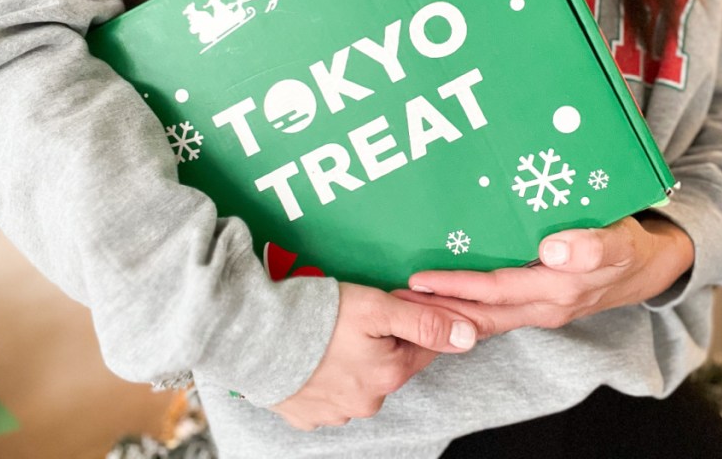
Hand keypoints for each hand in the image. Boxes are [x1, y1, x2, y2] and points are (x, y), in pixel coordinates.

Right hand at [270, 282, 477, 430]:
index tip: (395, 304)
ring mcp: (333, 414)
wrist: (252, 335)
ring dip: (352, 360)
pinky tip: (311, 355)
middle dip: (382, 342)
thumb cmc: (316, 316)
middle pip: (389, 366)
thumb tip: (469, 336)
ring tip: (328, 333)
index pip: (423, 348)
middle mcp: (366, 403)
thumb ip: (426, 321)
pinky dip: (323, 377)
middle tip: (355, 316)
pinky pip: (325, 396)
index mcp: (389, 375)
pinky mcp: (304, 416)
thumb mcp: (378, 307)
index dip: (414, 321)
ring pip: (357, 382)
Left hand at [396, 215, 694, 336]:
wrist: (650, 265)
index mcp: (557, 289)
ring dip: (445, 311)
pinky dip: (465, 306)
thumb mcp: (621, 242)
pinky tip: (441, 298)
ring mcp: (539, 307)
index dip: (455, 288)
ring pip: (483, 316)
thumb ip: (592, 246)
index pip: (494, 291)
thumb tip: (552, 250)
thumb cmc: (630, 245)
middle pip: (479, 312)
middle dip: (436, 308)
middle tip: (392, 298)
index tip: (417, 282)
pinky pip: (495, 310)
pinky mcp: (537, 301)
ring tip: (405, 301)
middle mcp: (543, 305)